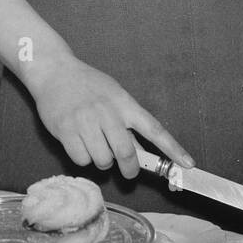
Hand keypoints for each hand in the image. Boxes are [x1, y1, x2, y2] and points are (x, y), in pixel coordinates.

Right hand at [25, 55, 192, 178]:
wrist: (54, 71)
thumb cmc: (88, 85)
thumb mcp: (114, 96)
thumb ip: (126, 122)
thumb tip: (140, 152)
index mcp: (124, 103)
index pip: (154, 129)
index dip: (172, 149)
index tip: (187, 164)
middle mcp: (107, 112)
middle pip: (127, 152)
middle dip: (130, 169)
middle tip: (129, 172)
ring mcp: (86, 121)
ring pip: (103, 160)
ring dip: (102, 161)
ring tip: (95, 145)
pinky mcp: (65, 130)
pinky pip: (81, 159)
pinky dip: (83, 158)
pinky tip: (79, 144)